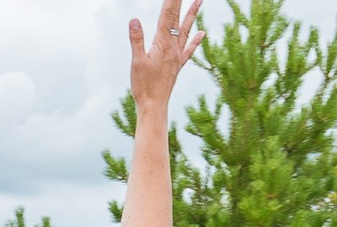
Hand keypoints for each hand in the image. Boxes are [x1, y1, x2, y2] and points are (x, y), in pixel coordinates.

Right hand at [128, 0, 203, 119]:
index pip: (167, 16)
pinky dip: (195, 40)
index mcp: (162, 44)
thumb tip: (134, 20)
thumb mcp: (137, 62)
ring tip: (199, 0)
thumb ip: (136, 40)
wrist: (154, 106)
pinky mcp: (177, 65)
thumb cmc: (143, 86)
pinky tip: (202, 33)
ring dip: (192, 14)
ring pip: (186, 29)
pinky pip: (189, 49)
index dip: (171, 0)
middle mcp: (173, 47)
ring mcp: (177, 56)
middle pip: (177, 19)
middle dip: (181, 2)